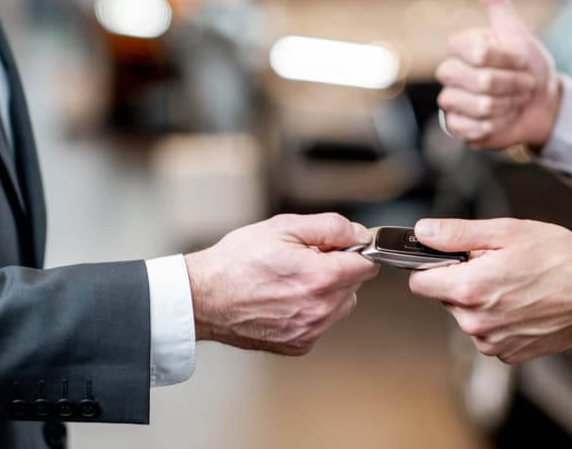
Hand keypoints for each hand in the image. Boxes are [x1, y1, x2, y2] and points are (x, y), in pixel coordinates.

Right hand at [185, 213, 377, 355]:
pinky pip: (322, 323)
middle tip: (304, 261)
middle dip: (338, 269)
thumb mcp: (285, 226)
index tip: (338, 247)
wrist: (204, 297)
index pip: (367, 263)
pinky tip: (286, 299)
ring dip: (327, 292)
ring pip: (341, 306)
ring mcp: (310, 330)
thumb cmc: (237, 262)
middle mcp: (320, 309)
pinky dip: (312, 311)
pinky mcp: (299, 345)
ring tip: (293, 280)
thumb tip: (357, 233)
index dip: (354, 250)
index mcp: (321, 278)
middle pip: (355, 285)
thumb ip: (330, 227)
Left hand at [409, 218, 571, 363]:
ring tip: (515, 285)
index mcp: (469, 288)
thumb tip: (422, 232)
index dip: (432, 266)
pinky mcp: (508, 354)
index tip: (451, 259)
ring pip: (467, 317)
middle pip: (445, 299)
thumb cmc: (556, 258)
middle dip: (462, 282)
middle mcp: (475, 322)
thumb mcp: (505, 232)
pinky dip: (499, 320)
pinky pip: (488, 334)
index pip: (419, 283)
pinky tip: (522, 305)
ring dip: (481, 302)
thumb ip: (456, 234)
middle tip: (496, 267)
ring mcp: (491, 342)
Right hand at [436, 0, 561, 148]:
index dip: (506, 58)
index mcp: (461, 48)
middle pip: (481, 80)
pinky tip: (503, 119)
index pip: (478, 52)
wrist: (540, 104)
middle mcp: (450, 73)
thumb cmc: (527, 66)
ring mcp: (452, 101)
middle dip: (513, 83)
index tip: (521, 59)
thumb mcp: (516, 32)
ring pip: (480, 105)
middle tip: (524, 84)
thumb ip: (496, 1)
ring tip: (515, 101)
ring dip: (509, 104)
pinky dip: (497, 125)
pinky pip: (474, 128)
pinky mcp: (458, 127)